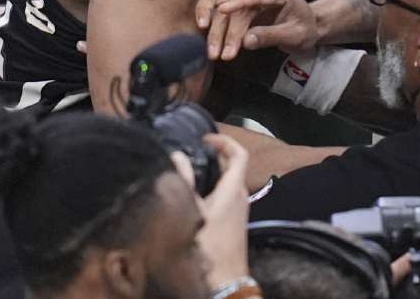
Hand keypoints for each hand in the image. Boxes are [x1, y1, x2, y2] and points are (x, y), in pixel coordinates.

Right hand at [195, 133, 250, 288]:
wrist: (224, 281)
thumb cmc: (209, 247)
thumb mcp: (191, 211)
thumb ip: (184, 181)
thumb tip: (177, 156)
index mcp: (234, 189)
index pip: (239, 153)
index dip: (224, 141)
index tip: (205, 138)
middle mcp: (241, 197)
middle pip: (232, 167)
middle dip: (214, 155)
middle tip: (193, 151)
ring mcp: (239, 211)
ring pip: (228, 182)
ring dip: (212, 173)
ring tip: (189, 170)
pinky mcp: (233, 223)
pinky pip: (225, 196)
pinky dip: (211, 188)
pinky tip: (192, 196)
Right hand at [199, 0, 318, 60]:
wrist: (305, 27)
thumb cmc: (303, 30)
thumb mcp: (295, 36)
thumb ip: (272, 36)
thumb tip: (246, 41)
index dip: (239, 2)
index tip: (223, 10)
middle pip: (238, 5)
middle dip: (227, 31)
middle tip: (220, 54)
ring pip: (225, 8)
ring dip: (216, 31)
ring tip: (213, 53)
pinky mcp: (238, 5)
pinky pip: (219, 8)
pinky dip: (210, 20)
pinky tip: (203, 32)